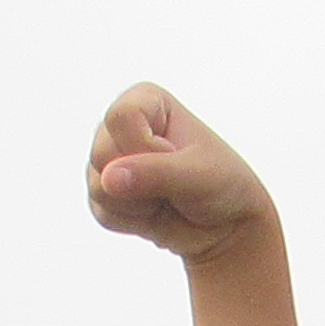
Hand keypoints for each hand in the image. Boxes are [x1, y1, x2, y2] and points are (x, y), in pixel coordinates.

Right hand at [87, 84, 280, 262]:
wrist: (226, 224)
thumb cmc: (221, 185)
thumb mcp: (197, 174)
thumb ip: (154, 172)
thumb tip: (108, 179)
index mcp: (146, 100)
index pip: (121, 118)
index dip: (145, 146)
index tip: (175, 155)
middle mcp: (122, 126)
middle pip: (102, 154)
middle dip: (140, 180)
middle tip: (174, 181)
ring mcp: (110, 159)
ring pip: (98, 186)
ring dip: (138, 204)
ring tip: (166, 196)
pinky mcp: (105, 192)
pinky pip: (101, 212)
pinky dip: (132, 221)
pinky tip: (154, 211)